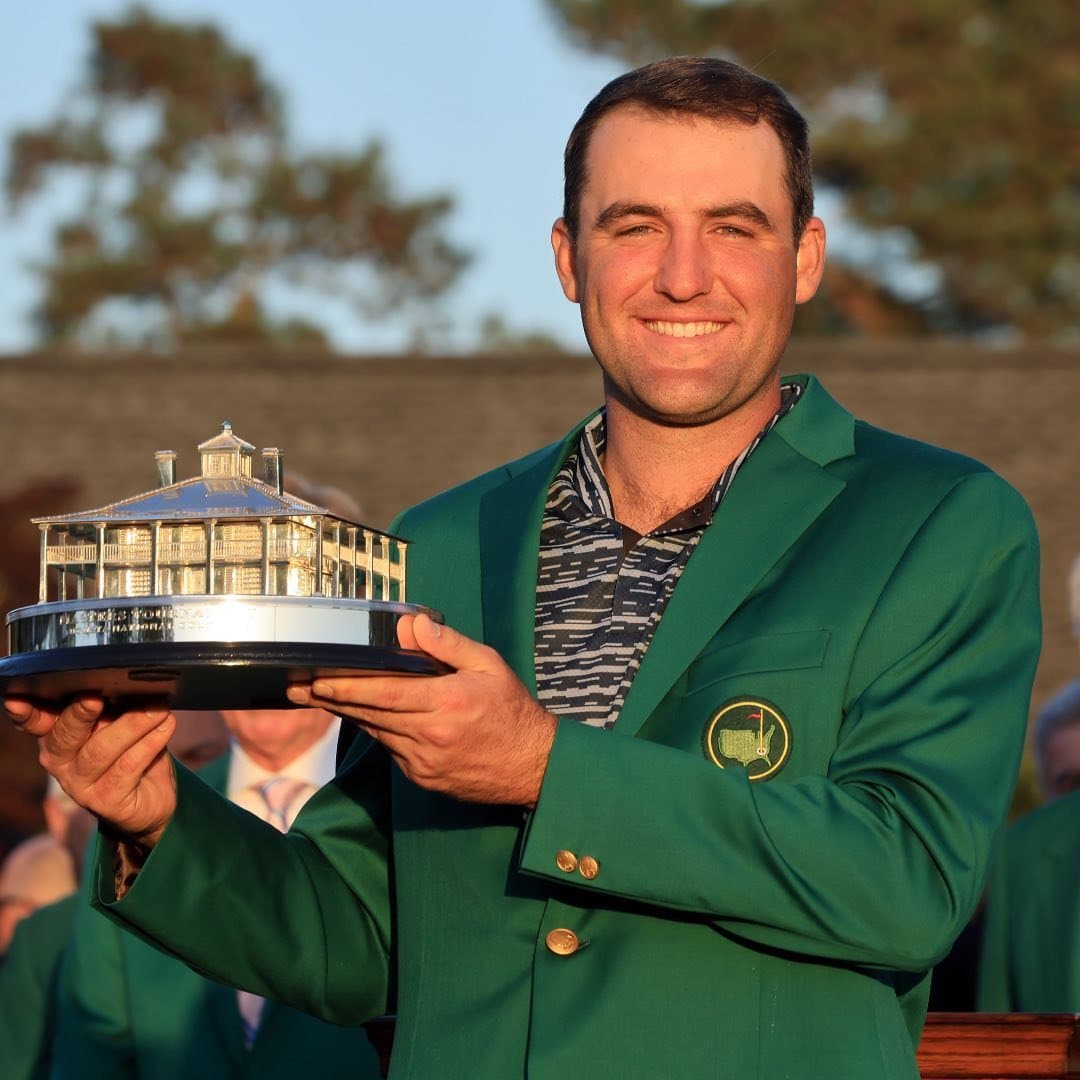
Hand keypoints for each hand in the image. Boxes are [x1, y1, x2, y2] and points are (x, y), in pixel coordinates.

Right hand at [3, 695, 177, 847]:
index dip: (24, 711)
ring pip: (101, 749)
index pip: (34, 721)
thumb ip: (111, 705)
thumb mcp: (117, 723)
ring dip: (133, 724)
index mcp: (57, 735)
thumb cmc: (131, 751)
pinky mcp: (106, 801)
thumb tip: (126, 679)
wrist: (152, 799)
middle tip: (97, 697)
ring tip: (159, 708)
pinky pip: (128, 766)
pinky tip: (166, 726)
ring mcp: (80, 785)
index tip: (16, 698)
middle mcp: (60, 761)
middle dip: (81, 714)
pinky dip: (151, 742)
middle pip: (66, 734)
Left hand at [288, 613, 556, 806]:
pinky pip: (391, 749)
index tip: (316, 679)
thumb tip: (411, 625)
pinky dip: (376, 731)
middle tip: (297, 687)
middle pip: (369, 714)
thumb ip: (448, 644)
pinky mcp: (423, 777)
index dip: (346, 686)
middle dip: (331, 699)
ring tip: (319, 697)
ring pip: (376, 732)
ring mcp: (424, 761)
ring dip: (349, 714)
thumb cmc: (512, 710)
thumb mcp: (489, 664)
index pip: (383, 693)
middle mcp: (430, 735)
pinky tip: (364, 716)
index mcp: (446, 703)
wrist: (532, 766)